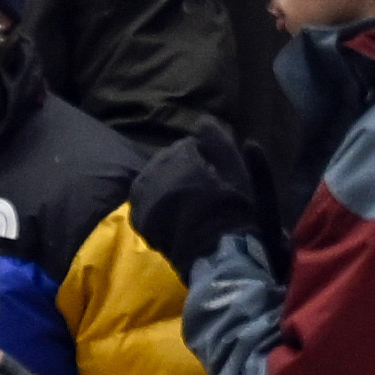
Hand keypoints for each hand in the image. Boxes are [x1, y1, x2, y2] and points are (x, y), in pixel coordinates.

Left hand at [124, 125, 277, 276]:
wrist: (217, 253)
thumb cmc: (230, 207)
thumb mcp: (233, 166)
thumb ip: (216, 138)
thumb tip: (202, 121)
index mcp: (176, 157)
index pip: (187, 145)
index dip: (203, 157)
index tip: (214, 171)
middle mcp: (154, 173)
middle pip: (166, 161)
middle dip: (182, 169)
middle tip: (201, 187)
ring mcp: (143, 198)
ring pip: (153, 179)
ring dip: (166, 184)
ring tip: (185, 199)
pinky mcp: (140, 220)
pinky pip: (144, 201)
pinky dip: (155, 201)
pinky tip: (170, 211)